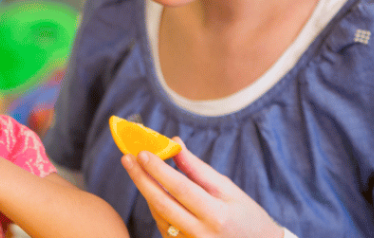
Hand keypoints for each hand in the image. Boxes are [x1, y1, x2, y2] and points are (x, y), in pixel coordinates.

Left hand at [121, 139, 282, 237]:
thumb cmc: (247, 216)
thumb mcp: (228, 189)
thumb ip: (198, 169)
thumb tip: (175, 145)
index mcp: (217, 215)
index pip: (181, 189)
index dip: (159, 170)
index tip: (142, 153)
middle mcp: (201, 234)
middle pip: (162, 203)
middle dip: (141, 179)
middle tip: (127, 158)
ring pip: (158, 215)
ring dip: (146, 191)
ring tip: (137, 170)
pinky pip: (163, 226)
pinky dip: (155, 206)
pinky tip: (151, 191)